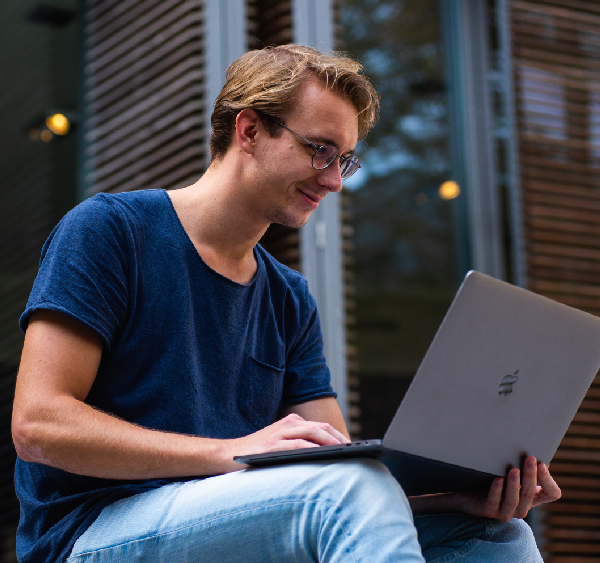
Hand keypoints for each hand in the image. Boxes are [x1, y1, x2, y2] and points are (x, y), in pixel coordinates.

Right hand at [224, 413, 349, 470]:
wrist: (226, 455)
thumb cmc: (256, 453)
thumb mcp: (279, 443)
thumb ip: (298, 443)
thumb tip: (326, 454)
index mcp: (291, 422)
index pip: (320, 426)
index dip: (337, 435)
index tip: (351, 446)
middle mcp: (287, 424)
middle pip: (320, 427)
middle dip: (339, 438)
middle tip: (353, 449)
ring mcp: (279, 433)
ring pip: (312, 432)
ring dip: (330, 441)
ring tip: (344, 452)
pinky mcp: (272, 445)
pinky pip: (297, 445)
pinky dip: (312, 448)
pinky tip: (323, 454)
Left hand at [449, 456, 561, 520]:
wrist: (466, 493)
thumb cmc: (492, 478)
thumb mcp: (509, 471)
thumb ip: (521, 464)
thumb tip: (532, 446)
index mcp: (531, 497)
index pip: (551, 493)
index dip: (548, 480)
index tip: (542, 463)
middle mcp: (521, 507)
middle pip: (530, 494)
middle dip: (530, 475)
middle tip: (530, 458)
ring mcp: (505, 511)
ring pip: (514, 501)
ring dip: (514, 485)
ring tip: (513, 469)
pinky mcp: (488, 511)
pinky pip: (494, 502)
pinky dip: (497, 491)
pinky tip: (497, 480)